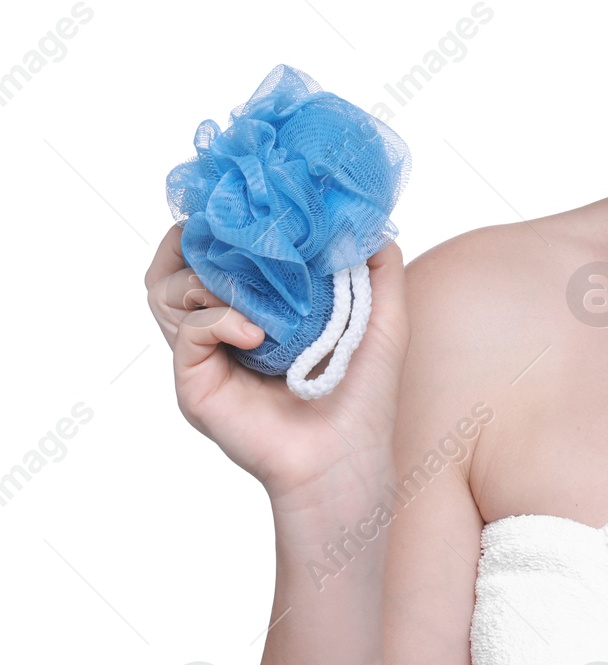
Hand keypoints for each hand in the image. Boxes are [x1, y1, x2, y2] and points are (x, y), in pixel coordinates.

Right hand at [145, 223, 408, 505]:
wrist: (348, 457)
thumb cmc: (364, 394)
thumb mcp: (384, 320)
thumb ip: (378, 268)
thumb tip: (365, 219)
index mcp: (256, 308)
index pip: (213, 252)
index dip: (220, 225)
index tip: (250, 206)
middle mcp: (222, 329)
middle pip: (172, 265)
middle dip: (195, 240)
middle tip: (234, 236)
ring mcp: (205, 356)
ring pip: (167, 291)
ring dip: (207, 274)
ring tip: (253, 292)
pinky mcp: (196, 383)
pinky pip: (188, 332)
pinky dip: (219, 319)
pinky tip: (257, 331)